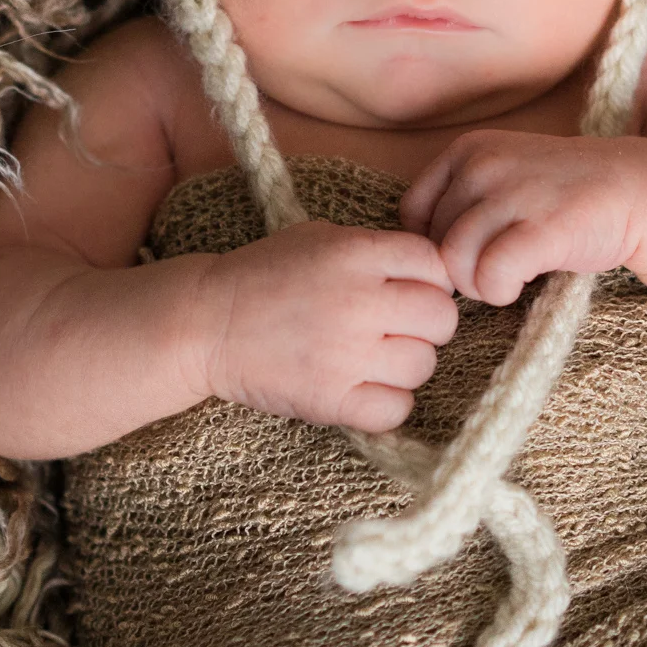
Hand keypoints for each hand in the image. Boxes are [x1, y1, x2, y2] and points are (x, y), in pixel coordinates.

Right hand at [196, 221, 460, 432]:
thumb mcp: (319, 237)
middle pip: (441, 318)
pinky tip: (363, 388)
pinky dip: (387, 403)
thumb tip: (431, 272)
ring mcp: (346, 355)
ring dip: (406, 363)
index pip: (435, 265)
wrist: (205, 323)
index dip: (430, 278)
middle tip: (398, 327)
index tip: (410, 289)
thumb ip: (375, 249)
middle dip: (426, 322)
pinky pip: (397, 409)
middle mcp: (358, 302)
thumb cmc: (264, 274)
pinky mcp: (331, 401)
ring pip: (424, 365)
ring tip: (373, 357)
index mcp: (355, 253)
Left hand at [399, 130, 646, 305]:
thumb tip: (418, 253)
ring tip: (503, 281)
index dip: (432, 244)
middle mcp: (484, 165)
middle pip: (433, 242)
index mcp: (468, 149)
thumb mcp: (502, 174)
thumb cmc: (562, 192)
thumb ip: (460, 199)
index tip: (467, 252)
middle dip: (458, 269)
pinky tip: (517, 286)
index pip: (412, 212)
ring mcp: (513, 195)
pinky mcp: (542, 228)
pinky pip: (490, 275)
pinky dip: (498, 291)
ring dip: (476, 285)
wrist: (636, 189)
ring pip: (454, 261)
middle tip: (493, 271)